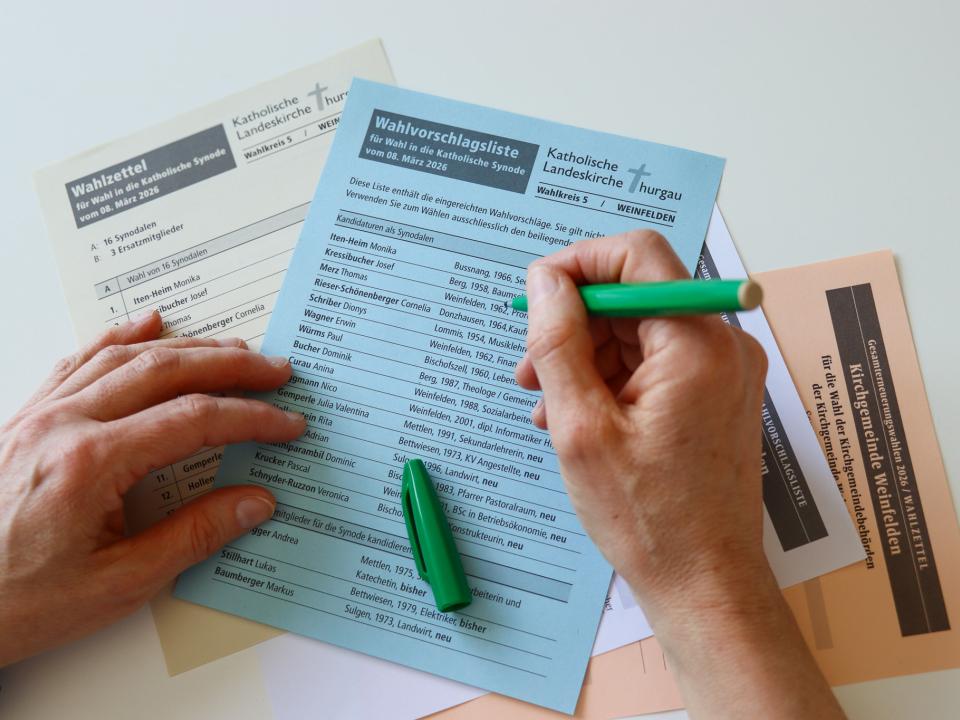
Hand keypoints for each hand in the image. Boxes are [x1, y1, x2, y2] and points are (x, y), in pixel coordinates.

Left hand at [0, 312, 304, 665]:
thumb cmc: (19, 602)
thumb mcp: (119, 583)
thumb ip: (194, 535)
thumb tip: (255, 503)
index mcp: (91, 462)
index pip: (193, 420)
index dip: (250, 417)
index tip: (286, 422)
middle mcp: (64, 424)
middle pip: (165, 372)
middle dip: (230, 366)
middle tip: (274, 370)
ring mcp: (39, 415)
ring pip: (125, 357)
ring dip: (186, 348)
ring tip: (231, 348)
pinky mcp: (25, 418)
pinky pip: (78, 361)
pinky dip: (119, 337)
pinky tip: (146, 325)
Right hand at [516, 231, 843, 718]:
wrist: (704, 584)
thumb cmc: (649, 520)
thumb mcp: (581, 428)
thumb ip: (559, 343)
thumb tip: (545, 281)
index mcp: (698, 345)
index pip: (637, 255)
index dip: (578, 264)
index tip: (536, 296)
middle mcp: (722, 346)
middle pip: (635, 293)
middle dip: (574, 323)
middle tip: (531, 368)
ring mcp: (722, 371)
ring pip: (639, 329)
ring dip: (586, 356)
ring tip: (548, 406)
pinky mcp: (713, 394)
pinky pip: (653, 361)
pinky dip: (610, 378)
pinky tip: (576, 418)